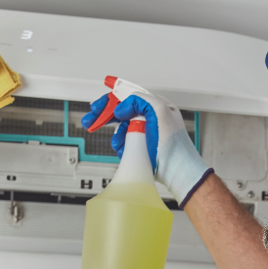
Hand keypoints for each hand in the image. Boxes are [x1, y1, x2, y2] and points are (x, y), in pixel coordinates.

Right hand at [81, 91, 211, 206]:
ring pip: (122, 129)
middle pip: (122, 112)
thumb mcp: (159, 112)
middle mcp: (150, 118)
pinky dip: (121, 146)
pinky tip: (123, 150)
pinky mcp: (142, 147)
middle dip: (105, 116)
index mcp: (155, 106)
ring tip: (119, 143)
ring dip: (116, 136)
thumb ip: (139, 101)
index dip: (112, 98)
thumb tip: (121, 108)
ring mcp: (146, 133)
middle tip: (91, 121)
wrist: (176, 171)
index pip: (129, 97)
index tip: (98, 104)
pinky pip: (125, 143)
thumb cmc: (173, 145)